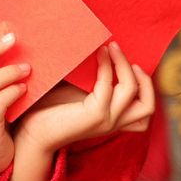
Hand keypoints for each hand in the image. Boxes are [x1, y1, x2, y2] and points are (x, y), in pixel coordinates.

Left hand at [15, 42, 153, 159]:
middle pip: (148, 105)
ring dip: (124, 64)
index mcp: (113, 121)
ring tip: (112, 47)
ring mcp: (106, 120)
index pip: (145, 113)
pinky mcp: (95, 115)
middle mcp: (114, 124)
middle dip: (144, 78)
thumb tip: (102, 49)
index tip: (133, 65)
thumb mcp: (80, 94)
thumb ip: (95, 82)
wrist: (32, 133)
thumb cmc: (51, 110)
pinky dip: (106, 66)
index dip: (146, 88)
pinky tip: (99, 53)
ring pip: (132, 90)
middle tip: (127, 57)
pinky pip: (108, 85)